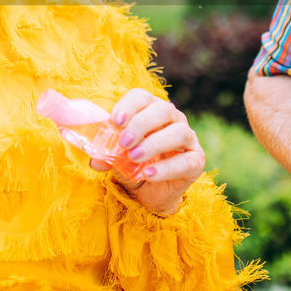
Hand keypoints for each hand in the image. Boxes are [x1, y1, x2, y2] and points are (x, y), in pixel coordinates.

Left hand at [90, 88, 204, 215]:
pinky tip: (148, 174)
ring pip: (178, 133)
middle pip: (162, 110)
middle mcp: (173, 120)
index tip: (115, 121)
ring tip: (134, 157)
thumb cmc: (134, 166)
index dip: (129, 106)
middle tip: (124, 141)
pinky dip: (165, 168)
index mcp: (151, 110)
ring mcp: (188, 139)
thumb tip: (94, 158)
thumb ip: (107, 155)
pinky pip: (186, 161)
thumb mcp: (117, 159)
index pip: (142, 97)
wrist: (151, 193)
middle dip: (141, 124)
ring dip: (154, 144)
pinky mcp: (196, 161)